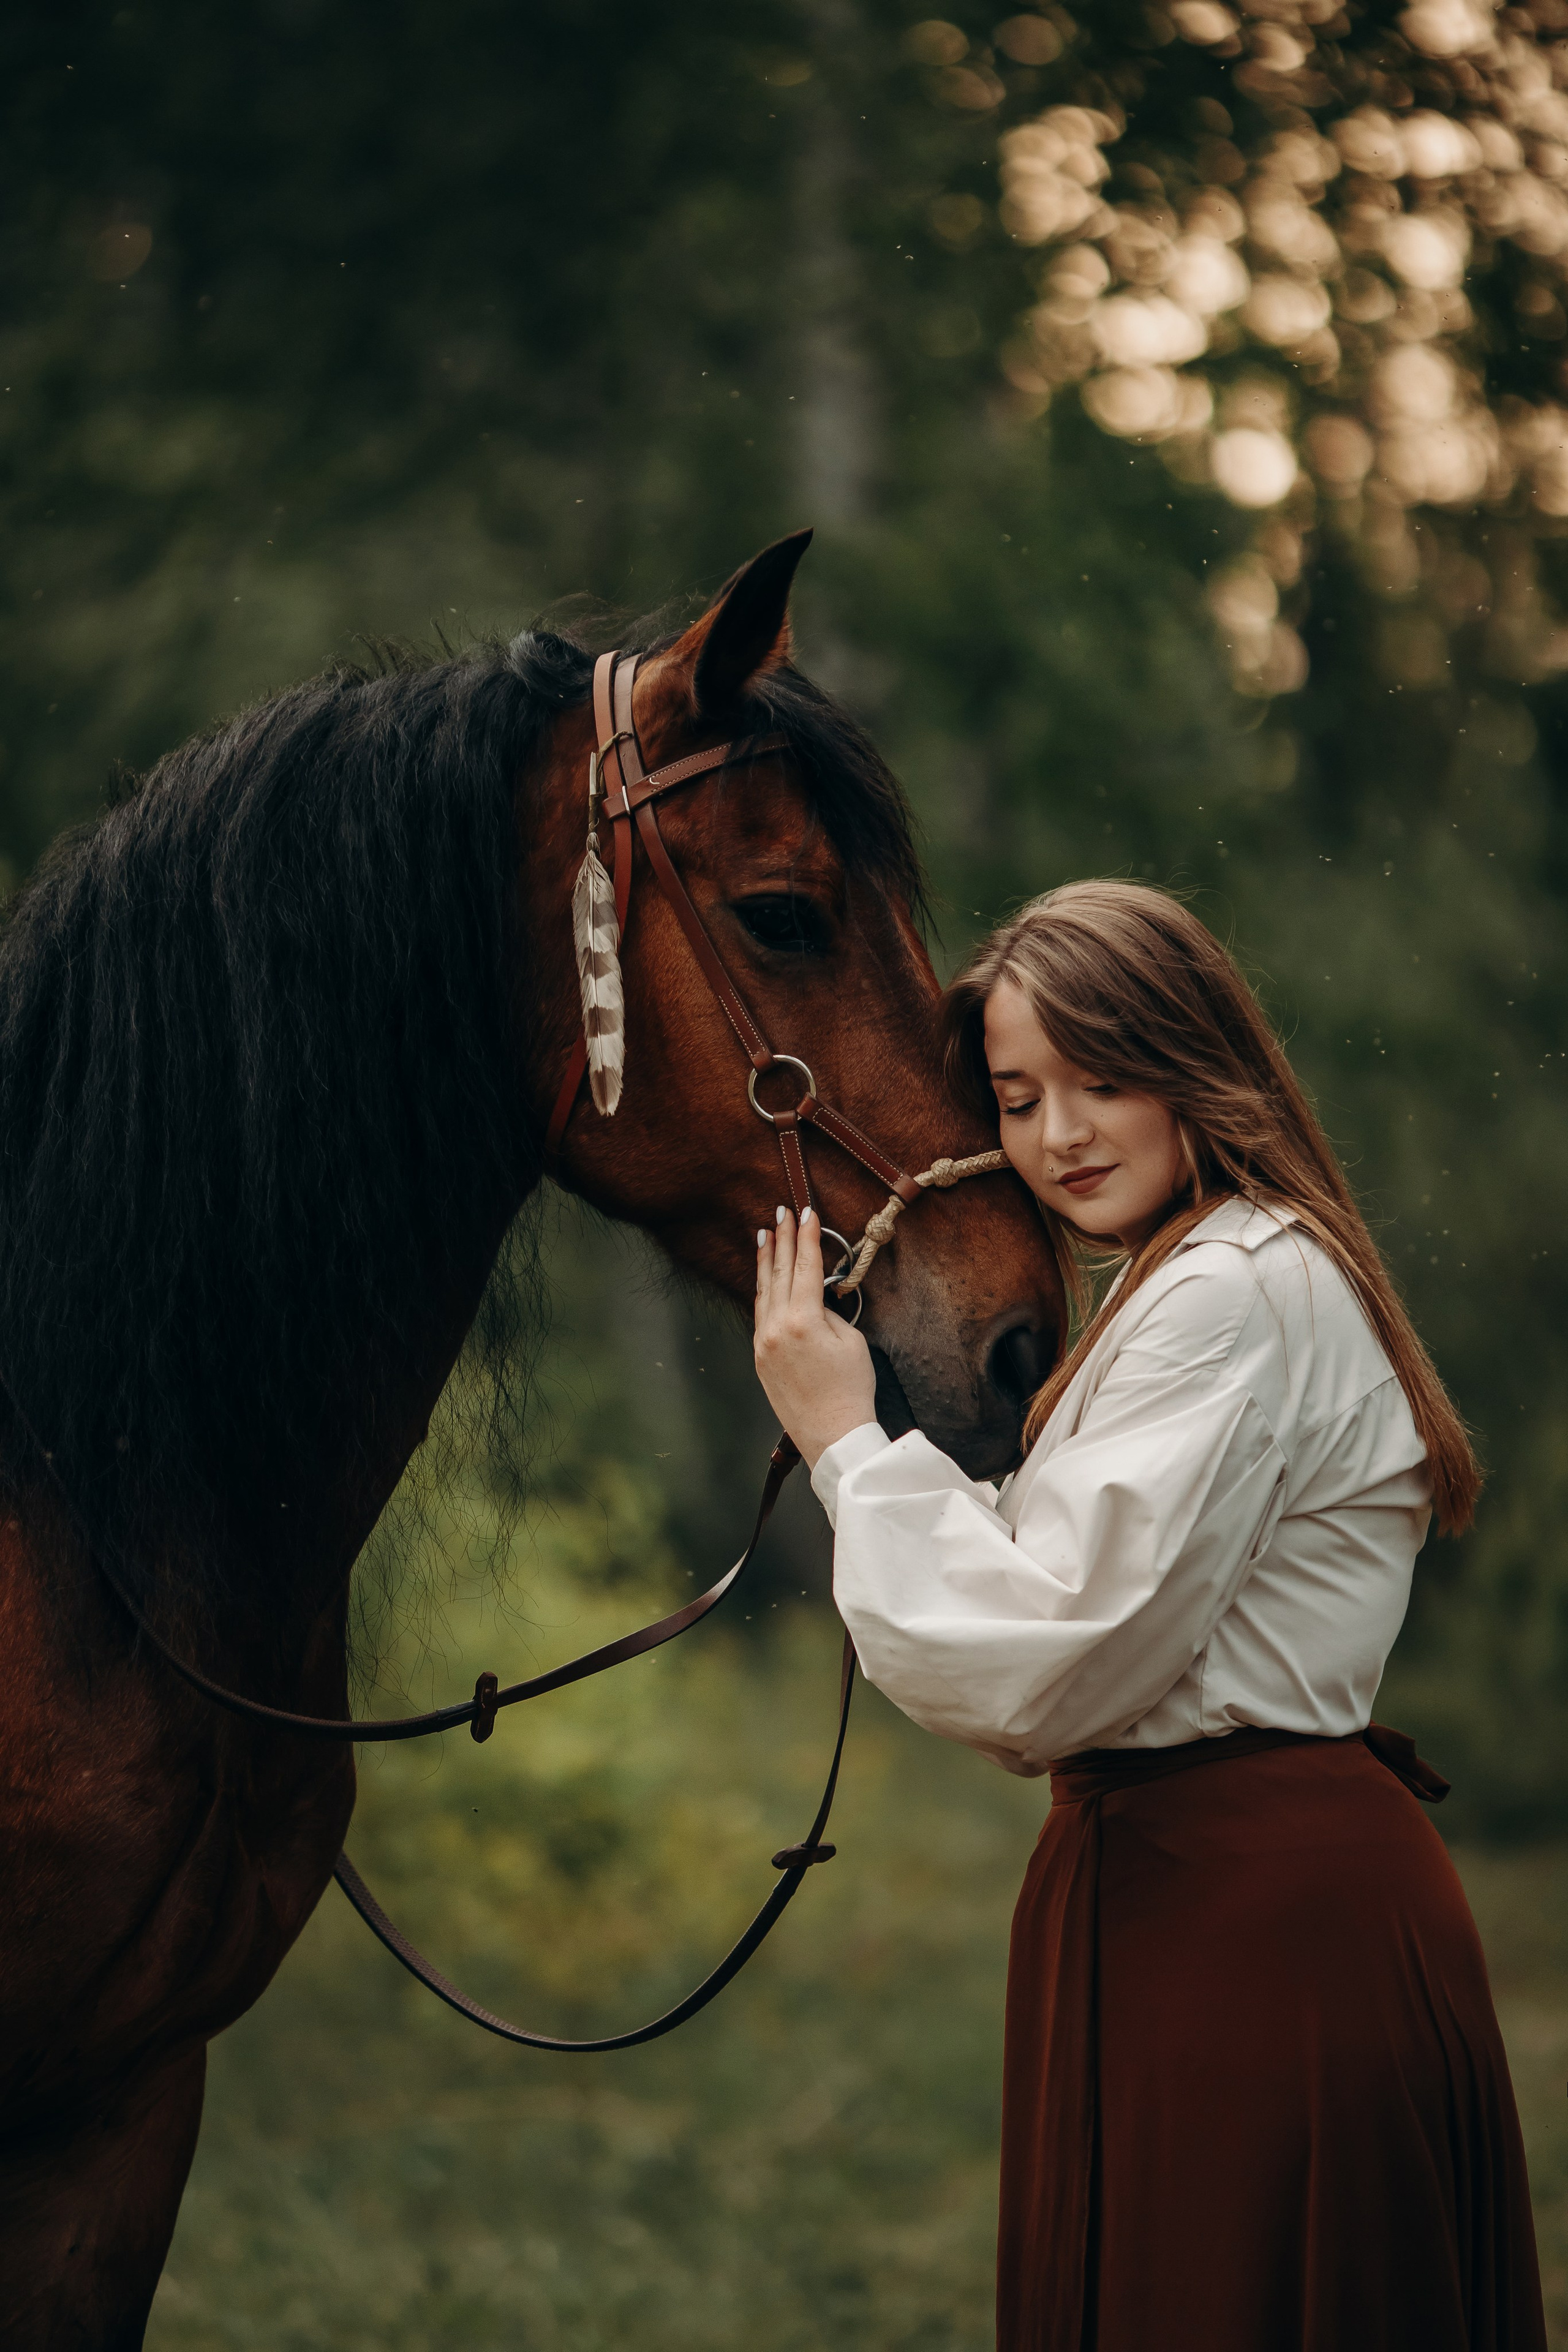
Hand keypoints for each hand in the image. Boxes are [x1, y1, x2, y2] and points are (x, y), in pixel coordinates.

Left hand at [753, 1206, 878, 1469]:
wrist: (833, 1435)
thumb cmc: (851, 1390)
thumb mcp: (850, 1341)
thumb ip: (829, 1313)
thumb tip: (816, 1300)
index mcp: (803, 1320)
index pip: (805, 1267)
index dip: (807, 1237)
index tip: (806, 1212)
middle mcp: (776, 1328)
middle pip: (779, 1273)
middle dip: (781, 1240)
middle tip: (780, 1213)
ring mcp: (763, 1343)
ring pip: (763, 1292)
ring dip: (764, 1261)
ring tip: (764, 1235)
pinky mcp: (759, 1358)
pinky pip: (759, 1315)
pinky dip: (762, 1291)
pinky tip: (763, 1279)